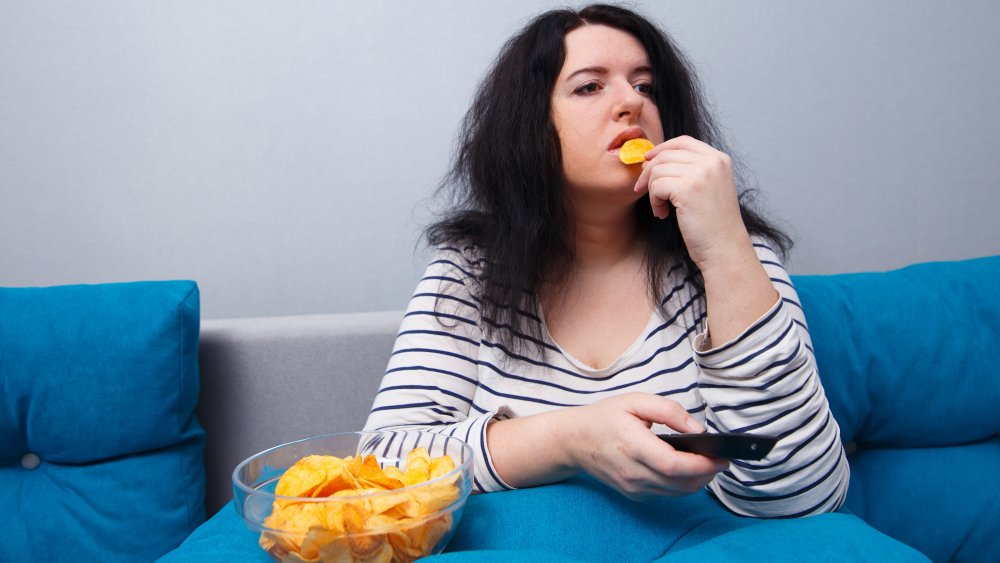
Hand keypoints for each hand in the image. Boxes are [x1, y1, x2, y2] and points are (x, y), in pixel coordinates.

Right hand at [563, 393, 729, 499]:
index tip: (721, 457)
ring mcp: (632, 487)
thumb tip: (697, 430)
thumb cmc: (605, 417)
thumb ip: (669, 411)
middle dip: (707, 474)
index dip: (702, 465)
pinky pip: (666, 493)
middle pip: (680, 484)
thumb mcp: (635, 401)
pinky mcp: (634, 494)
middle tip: (720, 459)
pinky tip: (685, 468)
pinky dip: (681, 483)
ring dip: (697, 481)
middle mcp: (632, 472)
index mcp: (632, 445)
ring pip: (677, 493)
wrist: (575, 440)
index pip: (673, 465)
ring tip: (707, 463)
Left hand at [633, 135, 748, 270]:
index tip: (646, 161)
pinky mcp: (687, 188)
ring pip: (658, 170)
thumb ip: (691, 170)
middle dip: (649, 172)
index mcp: (719, 159)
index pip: (683, 141)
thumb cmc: (712, 225)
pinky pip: (656, 186)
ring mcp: (701, 173)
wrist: (724, 248)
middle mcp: (712, 162)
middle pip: (666, 154)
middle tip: (642, 190)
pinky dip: (654, 201)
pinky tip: (663, 214)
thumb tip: (653, 158)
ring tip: (660, 208)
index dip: (661, 148)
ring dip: (652, 191)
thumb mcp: (708, 188)